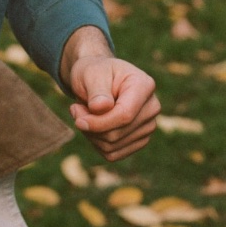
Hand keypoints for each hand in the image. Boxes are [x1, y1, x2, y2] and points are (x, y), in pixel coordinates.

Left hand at [62, 29, 159, 160]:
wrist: (97, 78)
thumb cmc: (94, 72)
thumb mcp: (91, 73)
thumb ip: (97, 90)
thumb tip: (101, 108)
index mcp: (144, 85)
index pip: (125, 114)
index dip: (99, 122)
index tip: (77, 119)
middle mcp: (151, 107)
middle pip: (118, 133)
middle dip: (91, 125)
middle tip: (75, 110)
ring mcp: (148, 126)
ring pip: (114, 146)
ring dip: (91, 134)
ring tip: (83, 114)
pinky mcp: (139, 140)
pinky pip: (113, 154)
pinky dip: (96, 143)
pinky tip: (92, 125)